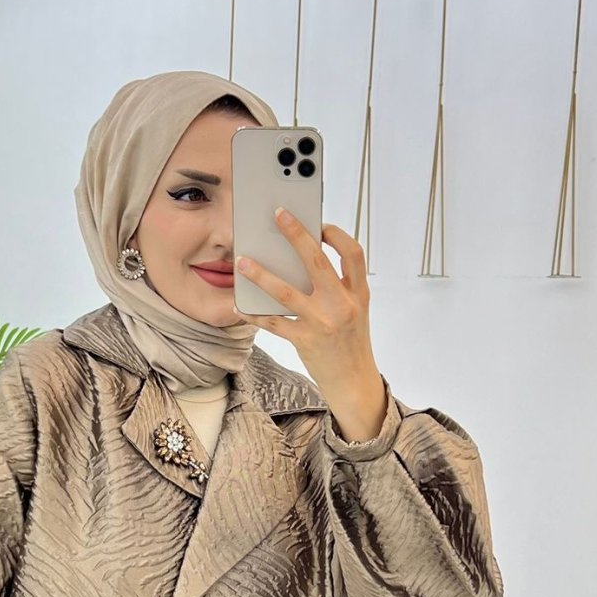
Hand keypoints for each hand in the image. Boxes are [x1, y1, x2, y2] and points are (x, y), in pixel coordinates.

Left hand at [235, 209, 379, 403]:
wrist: (354, 382)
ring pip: (286, 292)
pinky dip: (254, 314)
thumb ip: (337, 286)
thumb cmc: (350, 342)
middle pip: (317, 262)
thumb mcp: (354, 310)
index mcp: (358, 294)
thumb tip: (301, 259)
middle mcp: (342, 305)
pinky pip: (273, 323)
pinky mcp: (304, 341)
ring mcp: (322, 323)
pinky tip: (238, 306)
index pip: (353, 254)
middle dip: (297, 235)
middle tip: (279, 214)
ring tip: (242, 262)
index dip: (337, 235)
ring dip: (261, 275)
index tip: (320, 224)